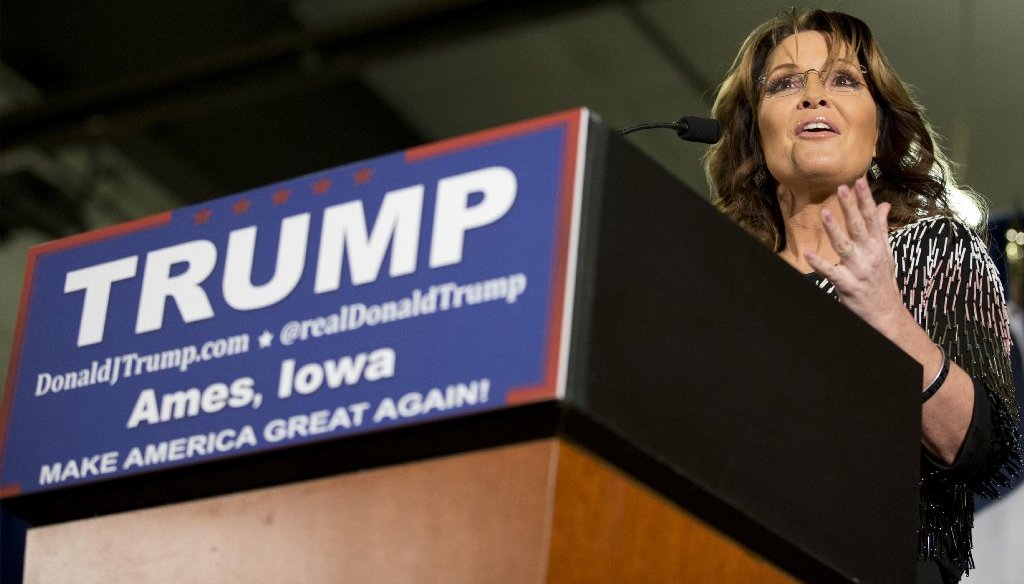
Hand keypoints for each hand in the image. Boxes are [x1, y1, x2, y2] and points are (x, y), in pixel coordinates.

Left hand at [804, 176, 906, 334]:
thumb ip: (881, 228)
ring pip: (845, 246)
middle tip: (842, 187)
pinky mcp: (849, 285)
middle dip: (851, 207)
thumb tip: (884, 205)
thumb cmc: (882, 281)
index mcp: (878, 246)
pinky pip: (832, 272)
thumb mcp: (885, 252)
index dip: (865, 199)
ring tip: (824, 213)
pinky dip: (820, 264)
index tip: (859, 180)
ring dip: (835, 229)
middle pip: (859, 227)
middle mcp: (870, 255)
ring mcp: (859, 270)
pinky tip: (808, 255)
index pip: (871, 218)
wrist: (886, 314)